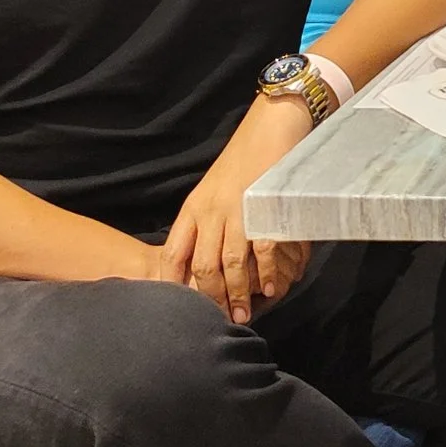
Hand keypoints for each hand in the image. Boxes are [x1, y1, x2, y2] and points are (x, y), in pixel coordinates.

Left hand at [164, 95, 317, 321]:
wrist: (271, 125)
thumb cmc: (245, 158)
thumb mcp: (213, 189)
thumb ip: (206, 220)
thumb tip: (206, 257)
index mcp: (193, 208)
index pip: (174, 255)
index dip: (174, 286)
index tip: (181, 311)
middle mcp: (209, 211)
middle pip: (201, 266)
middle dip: (210, 299)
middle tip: (221, 321)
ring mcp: (236, 210)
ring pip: (229, 264)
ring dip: (237, 294)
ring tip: (244, 314)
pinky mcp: (262, 207)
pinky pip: (261, 249)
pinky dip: (266, 273)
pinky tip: (271, 288)